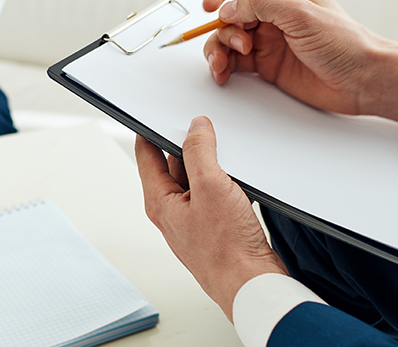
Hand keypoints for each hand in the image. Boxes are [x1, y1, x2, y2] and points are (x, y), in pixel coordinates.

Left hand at [135, 116, 285, 321]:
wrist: (251, 285)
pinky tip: (241, 179)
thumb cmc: (227, 250)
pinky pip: (215, 192)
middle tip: (204, 128)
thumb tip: (195, 128)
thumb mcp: (211, 187)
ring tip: (227, 154)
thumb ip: (199, 152)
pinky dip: (225, 181)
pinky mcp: (214, 225)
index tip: (157, 111)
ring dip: (211, 164)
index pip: (146, 154)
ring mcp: (193, 218)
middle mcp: (172, 210)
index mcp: (160, 201)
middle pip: (173, 163)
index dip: (150, 129)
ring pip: (198, 177)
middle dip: (189, 144)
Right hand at [203, 0, 397, 130]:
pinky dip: (222, 67)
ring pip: (226, 38)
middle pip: (228, 13)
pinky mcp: (264, 64)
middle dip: (224, 29)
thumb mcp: (301, 14)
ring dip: (218, 49)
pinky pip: (232, 62)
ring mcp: (267, 40)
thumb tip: (229, 7)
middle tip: (241, 44)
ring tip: (225, 64)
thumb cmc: (345, 44)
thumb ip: (262, 5)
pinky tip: (223, 73)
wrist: (361, 81)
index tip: (210, 6)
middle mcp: (272, 14)